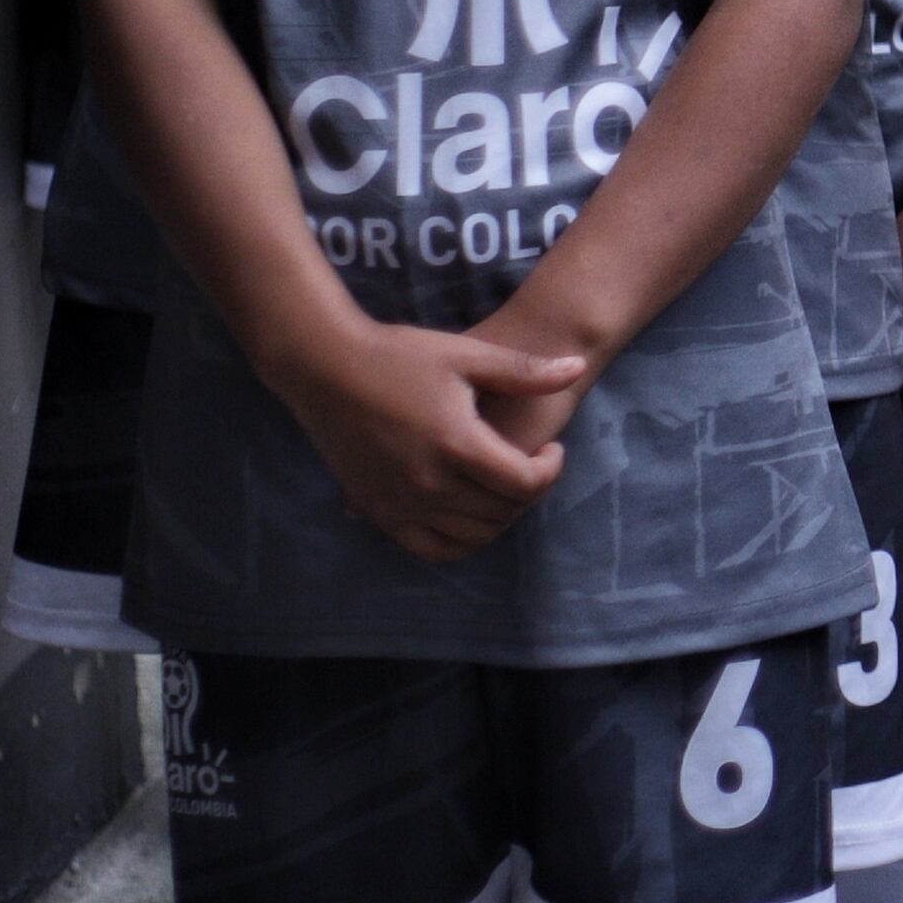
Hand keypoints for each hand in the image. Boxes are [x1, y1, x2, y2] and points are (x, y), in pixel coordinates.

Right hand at [281, 318, 584, 564]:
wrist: (324, 368)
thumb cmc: (398, 355)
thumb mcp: (466, 355)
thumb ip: (524, 371)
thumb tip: (578, 367)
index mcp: (456, 444)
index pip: (525, 483)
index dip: (551, 470)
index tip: (550, 450)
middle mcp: (428, 483)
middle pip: (502, 512)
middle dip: (530, 491)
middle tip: (531, 465)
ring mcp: (398, 502)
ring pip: (471, 536)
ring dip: (500, 517)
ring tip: (503, 484)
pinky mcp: (377, 510)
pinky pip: (429, 548)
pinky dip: (459, 540)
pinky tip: (468, 511)